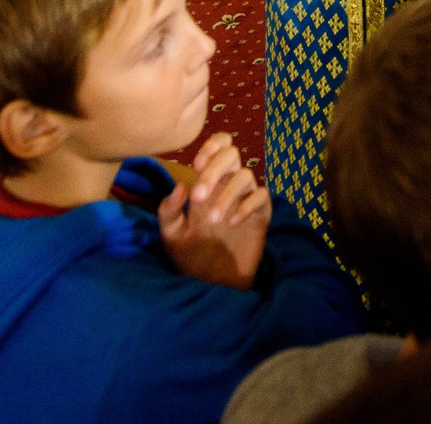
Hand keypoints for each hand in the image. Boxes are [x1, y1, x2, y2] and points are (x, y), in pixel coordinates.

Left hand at [158, 131, 269, 289]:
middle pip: (232, 155)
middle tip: (198, 197)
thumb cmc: (189, 257)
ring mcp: (246, 199)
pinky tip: (232, 222)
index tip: (196, 164)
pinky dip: (247, 205)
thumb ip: (169, 211)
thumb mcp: (171, 236)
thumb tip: (180, 186)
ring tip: (212, 221)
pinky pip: (261, 197)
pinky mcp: (261, 215)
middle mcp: (227, 186)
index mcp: (207, 184)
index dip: (212, 145)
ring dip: (227, 194)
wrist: (210, 285)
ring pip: (246, 176)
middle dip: (214, 170)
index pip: (217, 147)